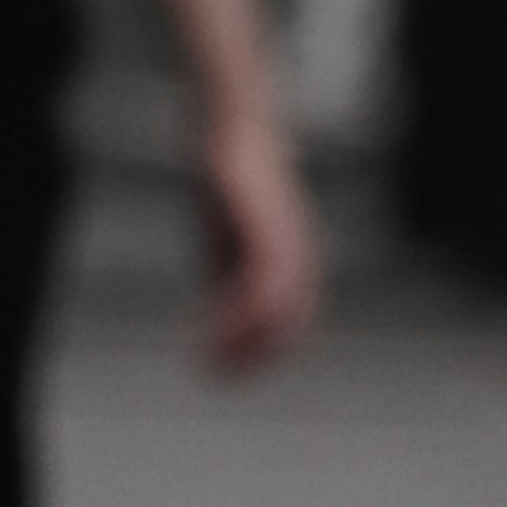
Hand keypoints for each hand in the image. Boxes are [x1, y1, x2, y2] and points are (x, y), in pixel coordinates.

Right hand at [196, 97, 322, 369]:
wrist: (232, 129)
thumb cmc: (228, 183)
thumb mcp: (224, 240)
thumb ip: (225, 277)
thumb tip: (214, 318)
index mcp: (296, 267)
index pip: (292, 329)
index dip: (261, 357)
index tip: (223, 375)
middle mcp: (301, 262)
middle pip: (292, 329)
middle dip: (254, 359)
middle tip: (214, 377)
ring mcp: (288, 248)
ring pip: (279, 314)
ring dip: (242, 344)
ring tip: (206, 360)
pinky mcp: (268, 233)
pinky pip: (261, 287)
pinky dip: (237, 315)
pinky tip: (207, 327)